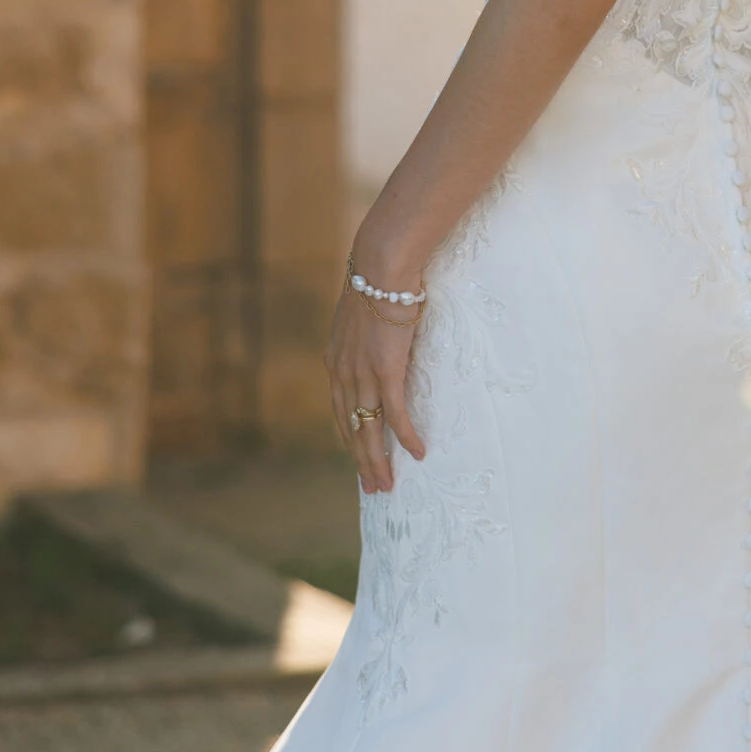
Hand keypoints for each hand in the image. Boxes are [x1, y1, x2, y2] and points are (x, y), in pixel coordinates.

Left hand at [323, 271, 427, 494]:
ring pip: (368, 429)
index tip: (357, 456)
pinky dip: (405, 436)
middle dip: (360, 460)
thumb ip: (365, 333)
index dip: (348, 436)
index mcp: (335, 360)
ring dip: (377, 460)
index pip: (338, 410)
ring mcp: (363, 373)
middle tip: (372, 487)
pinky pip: (395, 413)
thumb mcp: (363, 312)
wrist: (382, 264)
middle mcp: (343, 373)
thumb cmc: (378, 279)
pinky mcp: (386, 370)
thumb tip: (378, 335)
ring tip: (385, 485)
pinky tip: (415, 453)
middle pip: (350, 428)